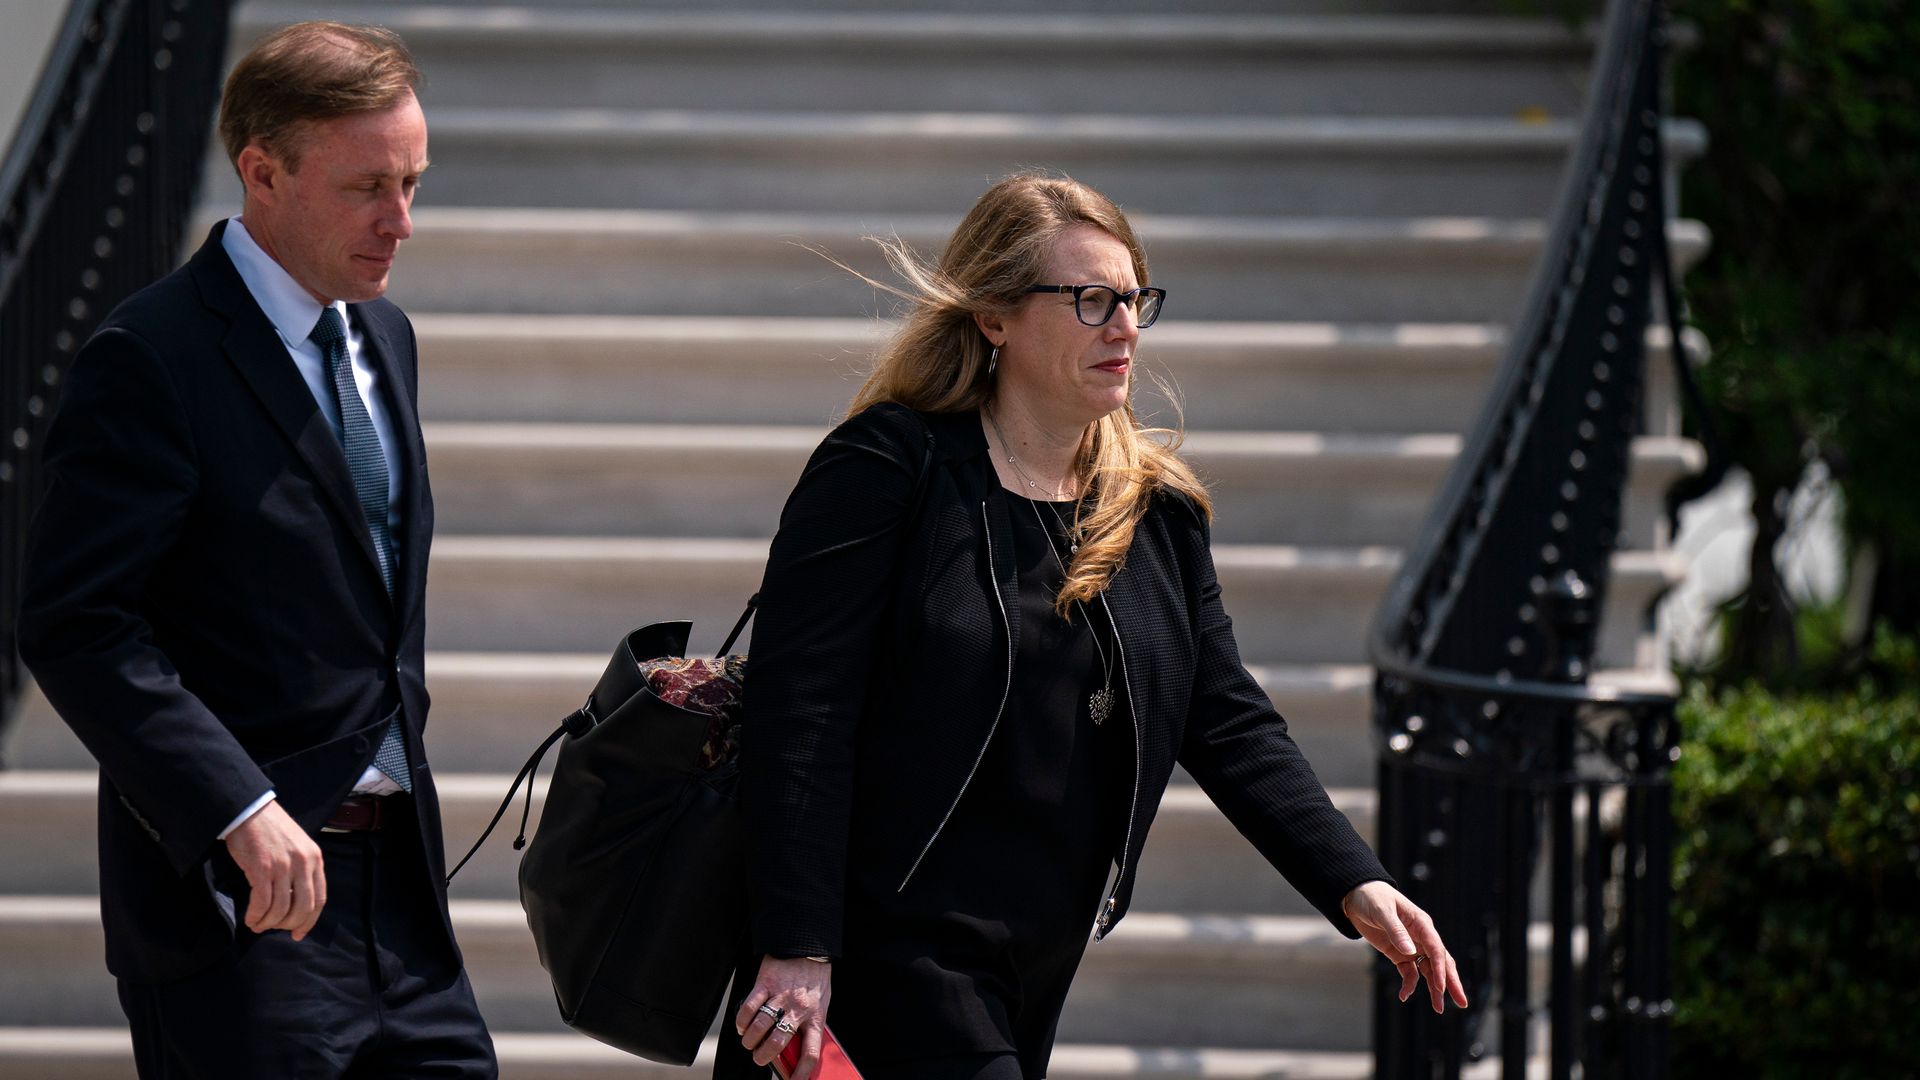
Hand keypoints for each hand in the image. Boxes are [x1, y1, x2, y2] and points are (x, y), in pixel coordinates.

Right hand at [223, 799, 326, 940]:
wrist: (250, 810)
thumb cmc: (271, 830)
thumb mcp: (297, 847)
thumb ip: (302, 871)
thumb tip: (296, 904)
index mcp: (315, 859)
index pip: (320, 899)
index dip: (309, 921)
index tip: (299, 934)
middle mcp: (303, 863)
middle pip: (303, 908)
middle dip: (288, 925)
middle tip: (274, 929)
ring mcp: (284, 866)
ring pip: (280, 909)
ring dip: (268, 923)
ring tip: (257, 925)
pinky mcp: (262, 868)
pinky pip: (262, 903)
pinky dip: (256, 916)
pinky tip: (250, 918)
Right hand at [734, 955, 831, 1077]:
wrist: (808, 947)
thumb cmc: (816, 978)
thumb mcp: (821, 1004)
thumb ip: (810, 1025)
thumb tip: (796, 1049)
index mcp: (816, 1017)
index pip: (810, 1053)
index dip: (801, 1073)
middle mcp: (798, 1009)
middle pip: (777, 1043)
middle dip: (763, 1057)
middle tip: (759, 1058)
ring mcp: (781, 997)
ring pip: (760, 1027)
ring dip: (750, 1040)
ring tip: (748, 1042)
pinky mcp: (766, 984)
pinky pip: (749, 1007)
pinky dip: (742, 1020)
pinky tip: (742, 1025)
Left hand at [1342, 880, 1468, 1013]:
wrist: (1356, 895)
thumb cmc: (1372, 898)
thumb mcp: (1381, 911)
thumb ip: (1395, 930)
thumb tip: (1410, 951)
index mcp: (1421, 923)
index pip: (1436, 949)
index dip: (1440, 969)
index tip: (1441, 988)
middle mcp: (1421, 936)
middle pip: (1441, 962)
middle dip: (1450, 983)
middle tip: (1461, 1003)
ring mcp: (1411, 946)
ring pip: (1428, 970)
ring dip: (1434, 988)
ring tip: (1438, 1008)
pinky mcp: (1399, 954)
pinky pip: (1410, 972)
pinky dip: (1410, 984)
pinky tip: (1404, 995)